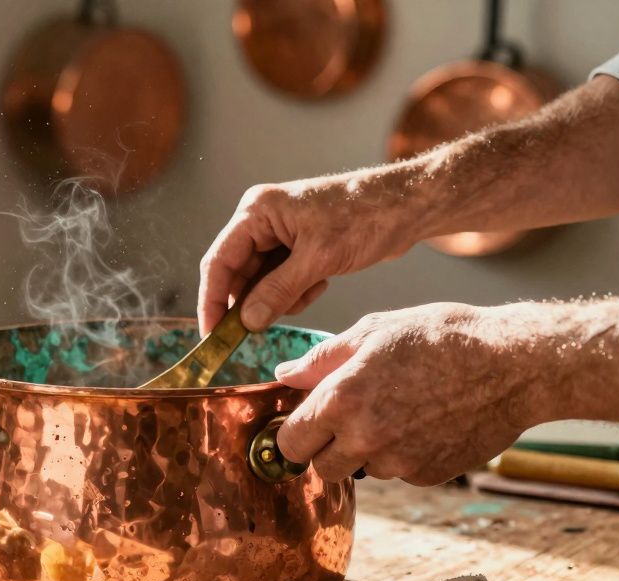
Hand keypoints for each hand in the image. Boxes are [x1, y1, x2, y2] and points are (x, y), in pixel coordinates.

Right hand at [198, 176, 418, 333]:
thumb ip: (278, 291)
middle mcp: (262, 220)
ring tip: (310, 291)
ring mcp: (279, 234)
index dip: (212, 301)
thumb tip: (247, 322)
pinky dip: (296, 292)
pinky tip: (320, 284)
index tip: (211, 336)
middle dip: (252, 303)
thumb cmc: (365, 217)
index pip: (219, 261)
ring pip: (260, 281)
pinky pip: (280, 280)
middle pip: (237, 274)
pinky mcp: (297, 246)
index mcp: (257, 211)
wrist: (407, 206)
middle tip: (259, 333)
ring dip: (280, 298)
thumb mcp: (319, 260)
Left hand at [272, 303, 547, 485]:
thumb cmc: (442, 337)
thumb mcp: (374, 331)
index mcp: (343, 400)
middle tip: (348, 417)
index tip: (303, 422)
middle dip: (326, 446)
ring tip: (396, 409)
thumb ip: (321, 359)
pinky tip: (423, 421)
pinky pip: (397, 473)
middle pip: (320, 467)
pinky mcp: (427, 475)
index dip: (293, 432)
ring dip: (366, 450)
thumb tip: (284, 374)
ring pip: (360, 470)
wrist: (512, 364)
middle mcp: (365, 438)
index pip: (290, 442)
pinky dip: (402, 455)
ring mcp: (398, 462)